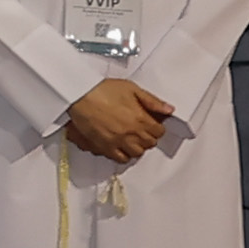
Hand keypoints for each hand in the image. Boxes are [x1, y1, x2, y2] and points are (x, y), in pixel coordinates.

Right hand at [60, 78, 174, 164]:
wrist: (80, 96)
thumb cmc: (103, 90)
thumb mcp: (132, 89)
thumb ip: (152, 101)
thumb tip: (168, 109)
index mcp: (141, 119)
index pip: (159, 132)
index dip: (157, 127)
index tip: (153, 123)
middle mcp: (131, 133)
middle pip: (149, 144)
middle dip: (148, 137)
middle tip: (143, 130)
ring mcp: (118, 142)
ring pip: (137, 153)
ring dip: (138, 147)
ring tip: (133, 139)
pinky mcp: (105, 146)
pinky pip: (120, 159)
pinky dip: (124, 155)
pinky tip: (122, 147)